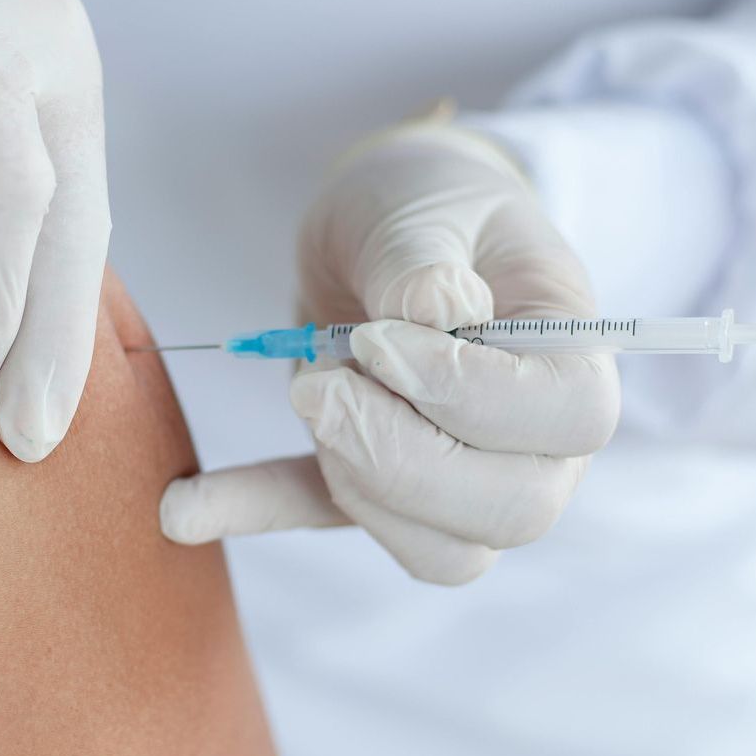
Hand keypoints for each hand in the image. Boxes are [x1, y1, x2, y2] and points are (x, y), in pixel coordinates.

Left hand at [160, 114, 619, 583]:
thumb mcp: (423, 205)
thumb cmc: (430, 204)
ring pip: (441, 551)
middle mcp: (538, 440)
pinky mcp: (379, 486)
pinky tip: (183, 508)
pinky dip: (257, 512)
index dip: (474, 395)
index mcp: (571, 355)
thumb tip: (434, 315)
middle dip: (401, 457)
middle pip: (511, 509)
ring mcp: (466, 478)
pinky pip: (329, 521)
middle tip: (318, 383)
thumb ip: (424, 259)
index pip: (571, 418)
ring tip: (304, 389)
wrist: (394, 225)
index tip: (380, 339)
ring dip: (354, 485)